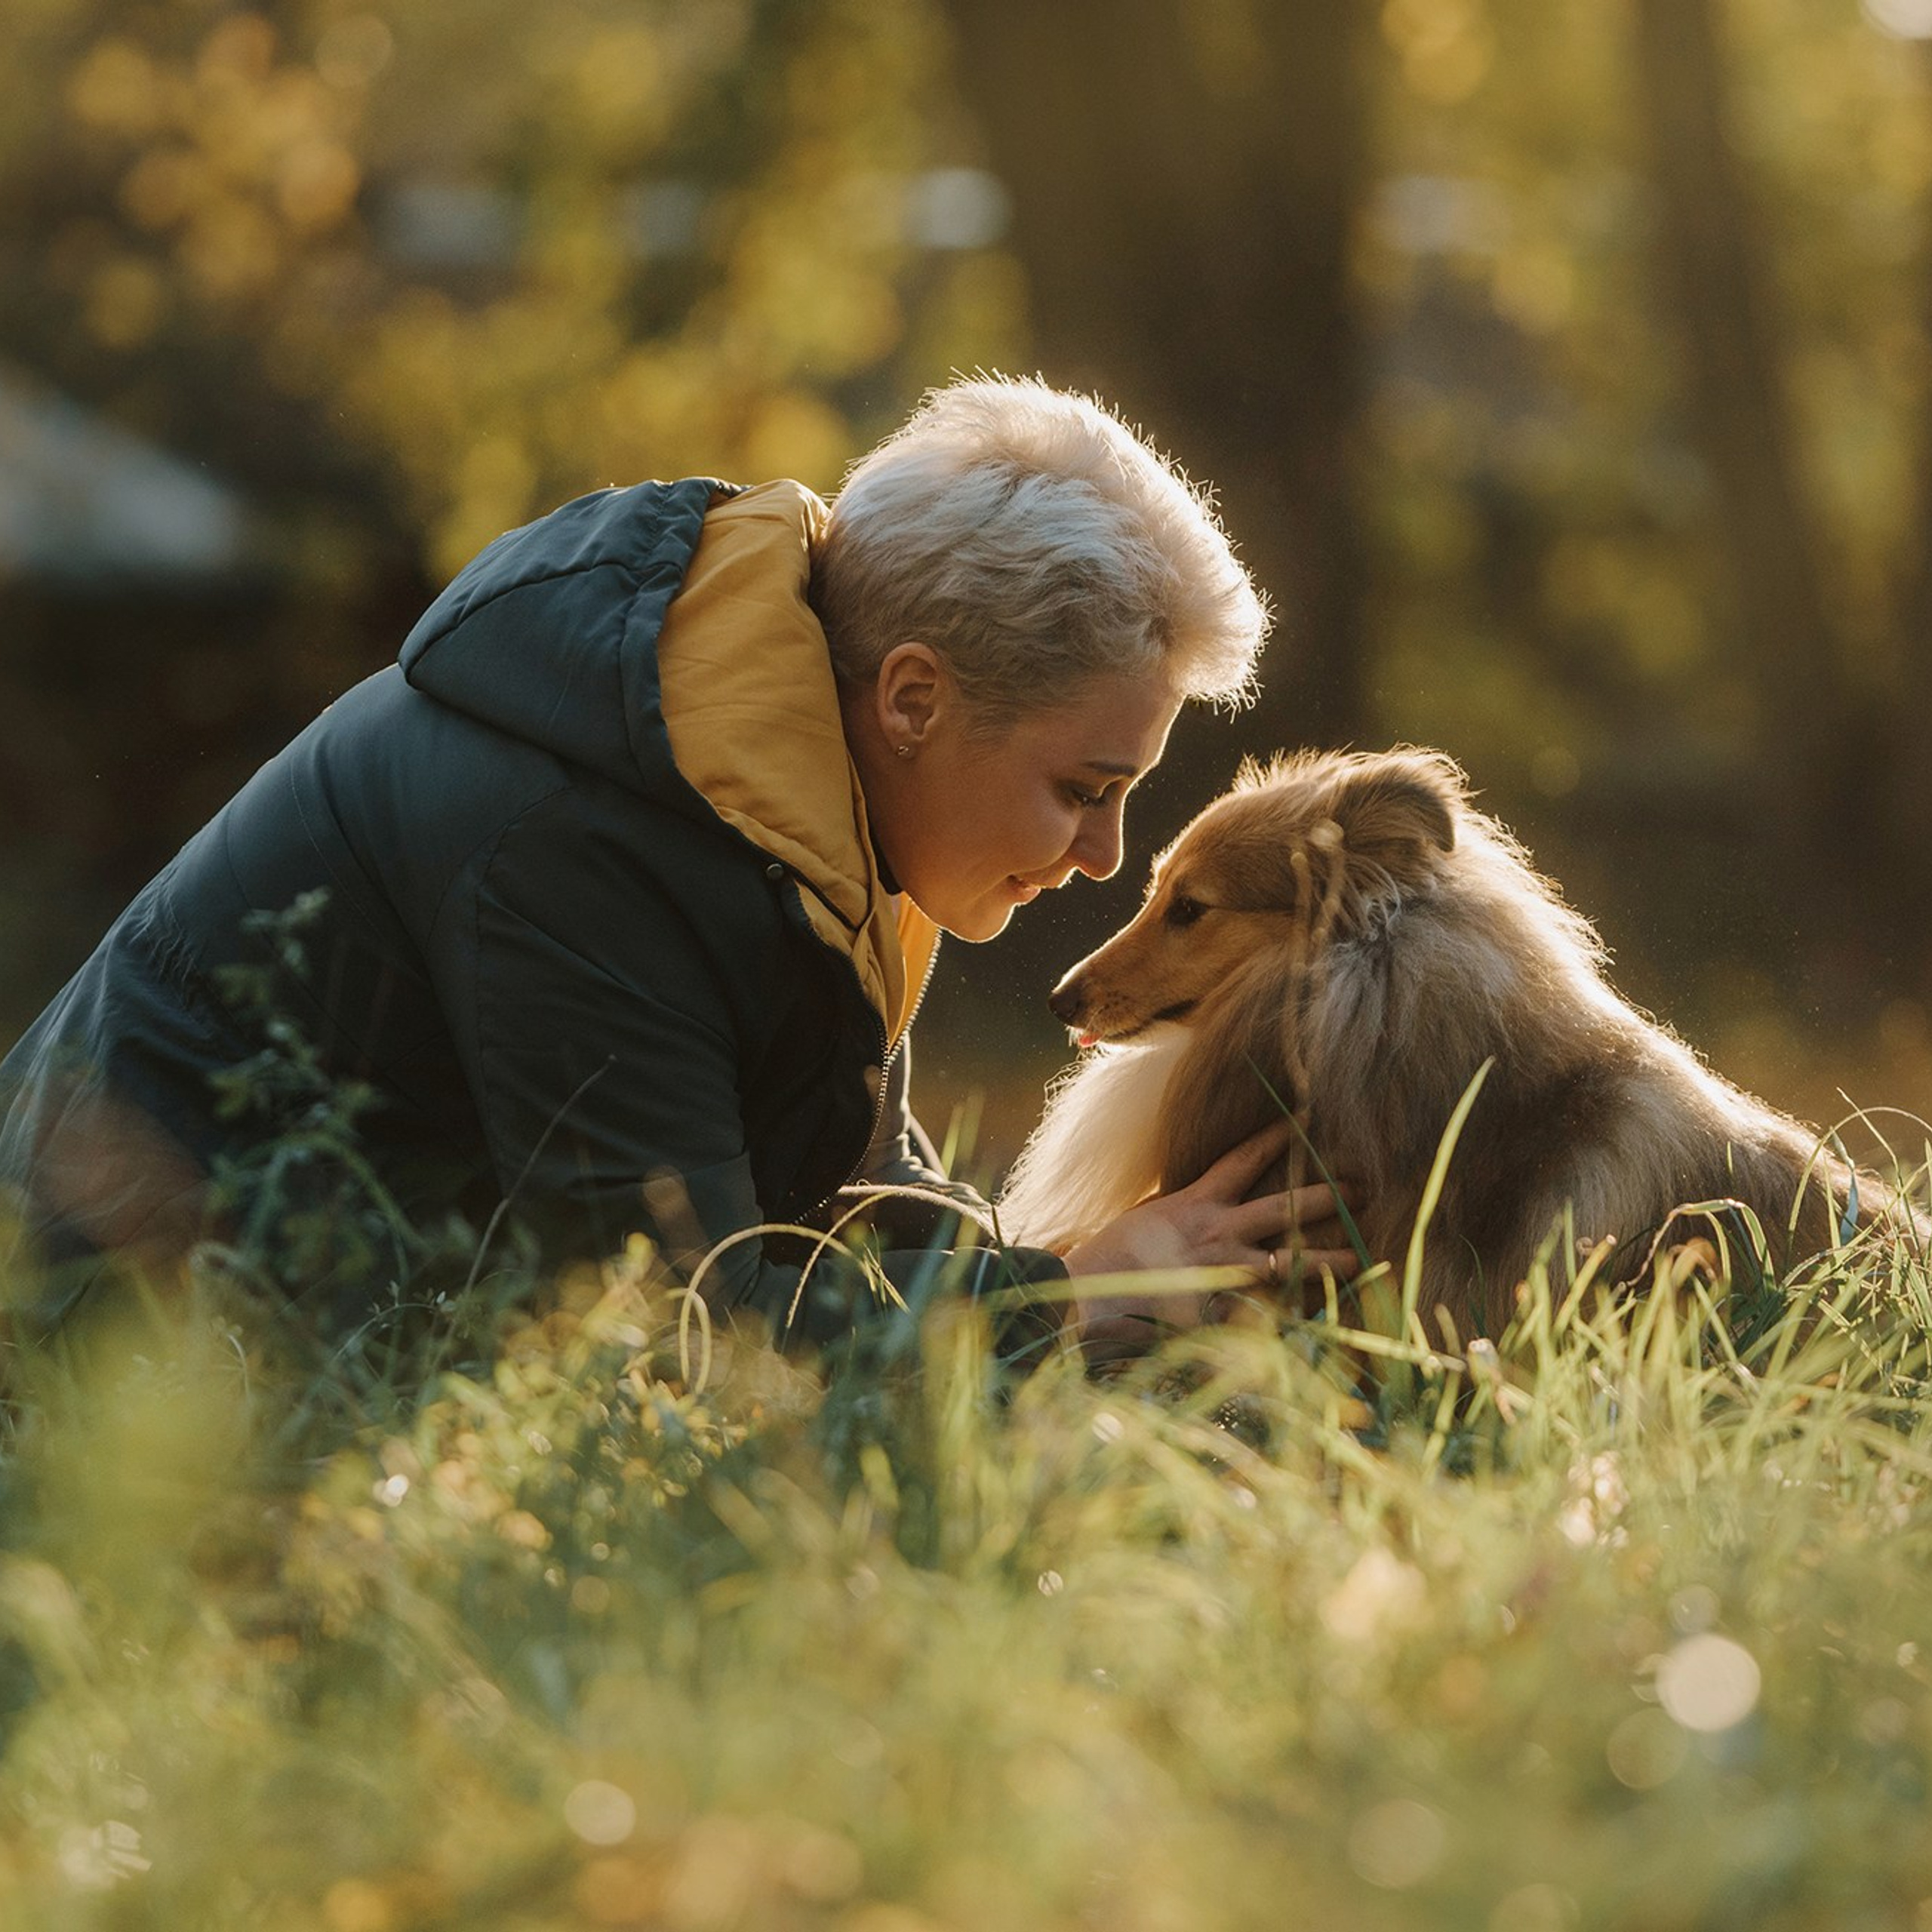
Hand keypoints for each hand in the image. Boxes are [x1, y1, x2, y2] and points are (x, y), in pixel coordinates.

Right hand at [1060, 1119, 1360, 1363]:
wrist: (1088, 1297)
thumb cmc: (1109, 1255)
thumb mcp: (1146, 1215)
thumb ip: (1180, 1205)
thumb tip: (1203, 1193)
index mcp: (1196, 1203)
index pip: (1244, 1158)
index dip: (1279, 1135)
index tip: (1311, 1116)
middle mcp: (1217, 1232)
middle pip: (1284, 1207)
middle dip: (1327, 1195)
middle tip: (1363, 1187)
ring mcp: (1223, 1273)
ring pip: (1290, 1261)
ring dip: (1330, 1260)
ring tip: (1363, 1257)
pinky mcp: (1223, 1312)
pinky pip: (1270, 1313)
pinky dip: (1298, 1315)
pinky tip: (1328, 1316)